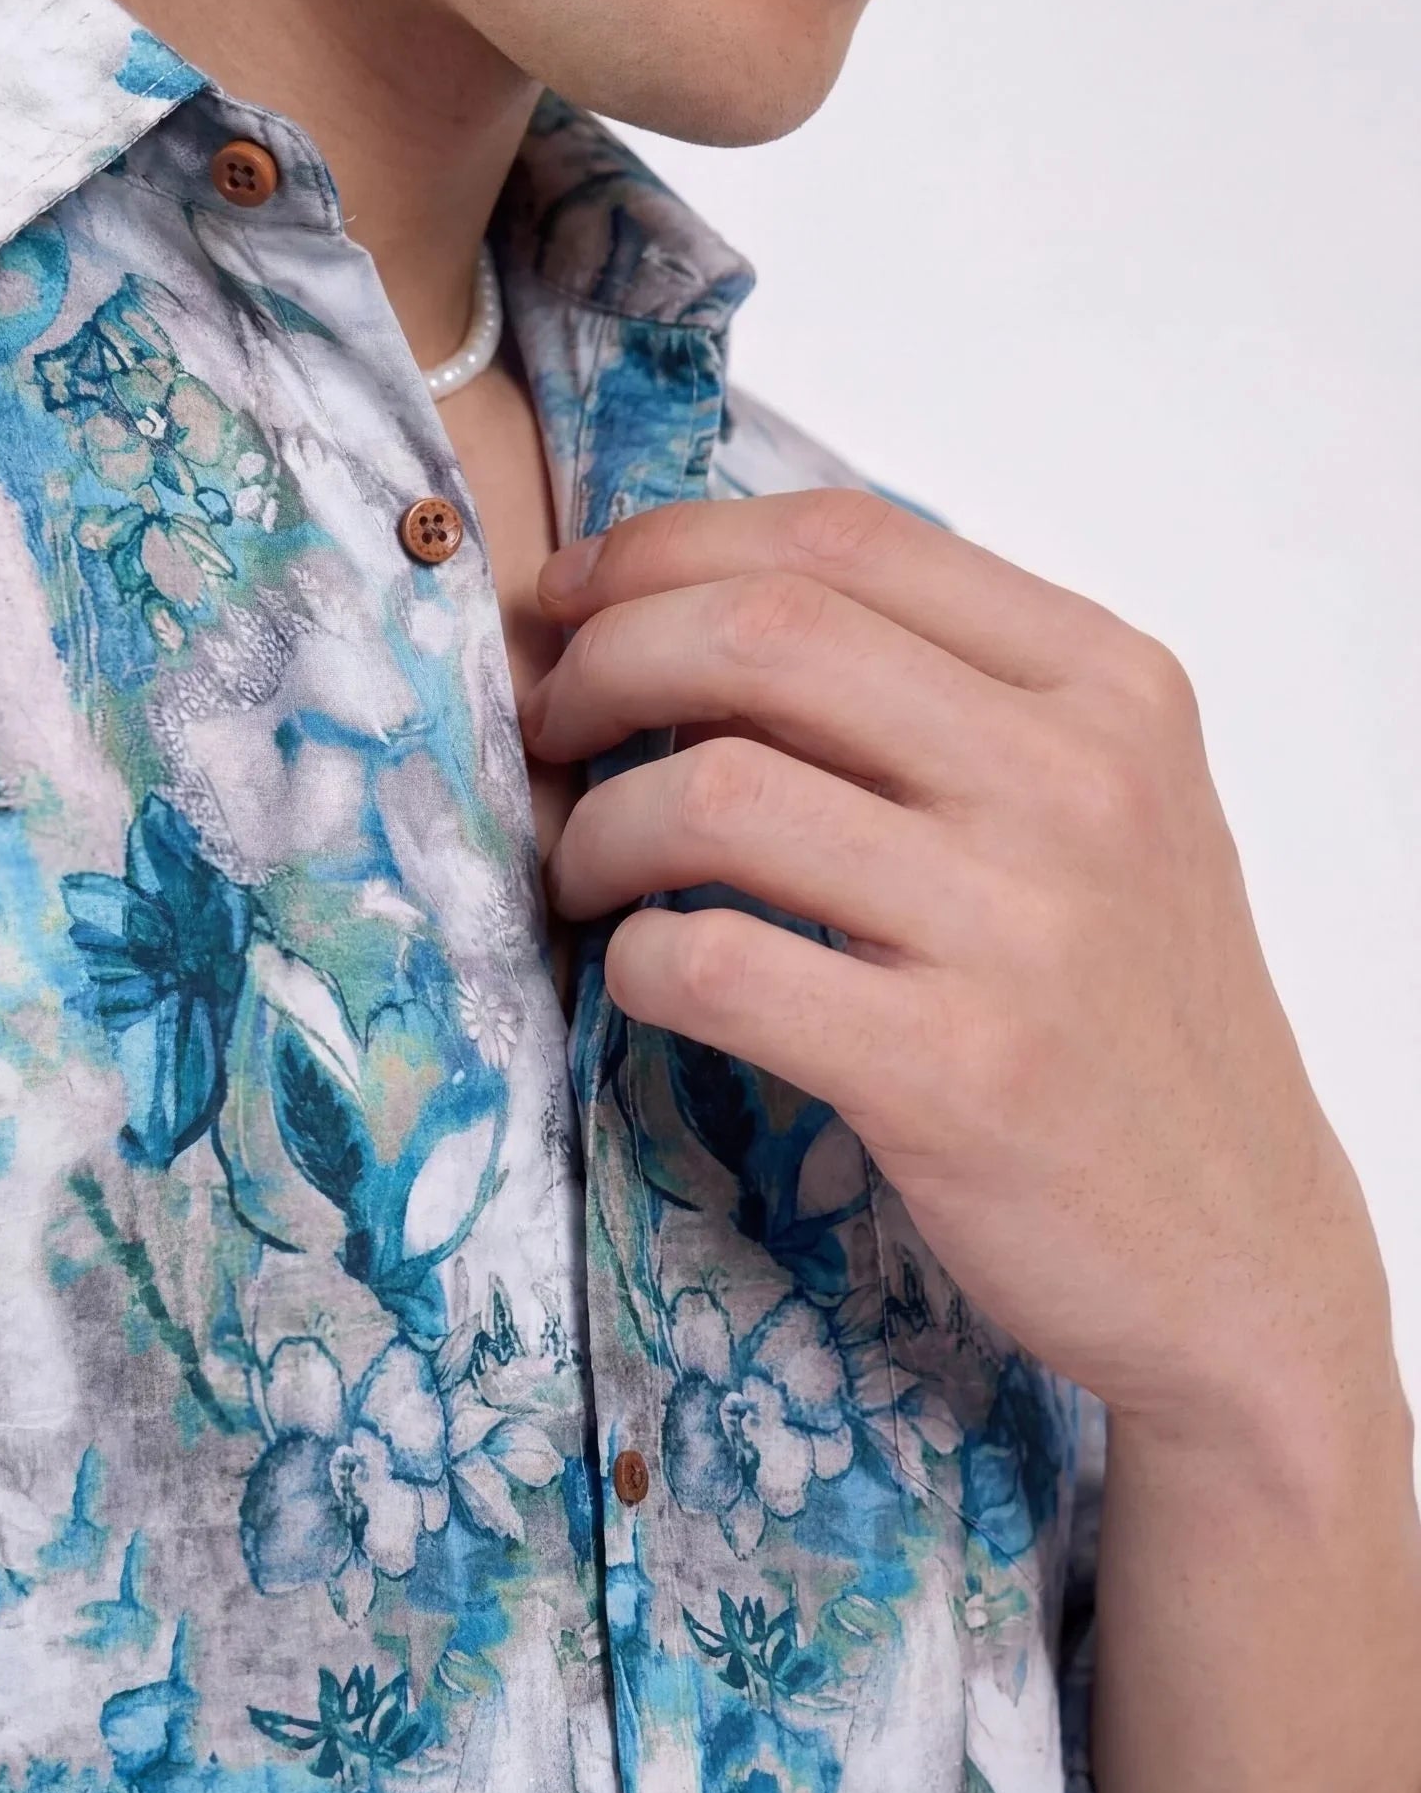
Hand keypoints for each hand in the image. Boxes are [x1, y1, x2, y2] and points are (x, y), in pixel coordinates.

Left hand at [523, 489, 1390, 1438]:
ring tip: (587, 877)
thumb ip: (947, 703)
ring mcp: (1023, 926)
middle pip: (763, 635)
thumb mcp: (1102, 813)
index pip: (845, 537)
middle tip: (551, 730)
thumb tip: (702, 622)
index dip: (669, 548)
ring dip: (598, 830)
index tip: (578, 597)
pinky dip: (639, 961)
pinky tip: (648, 976)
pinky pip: (716, 964)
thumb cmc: (1133, 1022)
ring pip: (716, 795)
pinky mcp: (956, 1073)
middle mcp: (1079, 780)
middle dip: (603, 665)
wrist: (1240, 1255)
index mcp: (1110, 685)